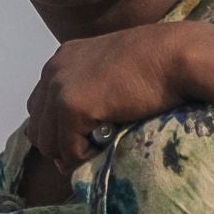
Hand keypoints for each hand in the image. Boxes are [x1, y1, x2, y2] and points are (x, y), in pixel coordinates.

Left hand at [26, 25, 213, 176]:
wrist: (176, 55)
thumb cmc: (160, 62)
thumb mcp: (116, 71)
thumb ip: (95, 92)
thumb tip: (85, 129)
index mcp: (64, 59)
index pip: (42, 106)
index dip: (58, 129)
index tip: (83, 140)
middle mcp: (54, 70)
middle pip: (38, 126)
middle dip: (60, 146)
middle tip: (89, 153)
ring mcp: (60, 87)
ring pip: (48, 143)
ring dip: (72, 154)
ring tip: (101, 150)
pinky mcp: (71, 105)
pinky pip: (69, 150)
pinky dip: (86, 157)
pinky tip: (108, 145)